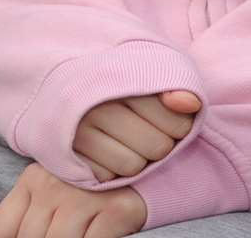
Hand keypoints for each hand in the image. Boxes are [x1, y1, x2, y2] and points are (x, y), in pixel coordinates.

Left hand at [0, 164, 145, 237]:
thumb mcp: (45, 191)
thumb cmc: (86, 186)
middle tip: (62, 233)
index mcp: (32, 180)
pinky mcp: (115, 211)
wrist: (142, 169)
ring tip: (77, 234)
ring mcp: (85, 198)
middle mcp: (54, 186)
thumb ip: (11, 211)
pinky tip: (95, 236)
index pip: (4, 230)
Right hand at [72, 90, 200, 180]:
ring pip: (134, 166)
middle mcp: (98, 105)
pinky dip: (111, 169)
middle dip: (158, 144)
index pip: (177, 123)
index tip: (167, 118)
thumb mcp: (145, 71)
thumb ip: (174, 84)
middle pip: (158, 148)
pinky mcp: (68, 155)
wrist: (60, 86)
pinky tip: (105, 152)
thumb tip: (190, 104)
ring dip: (136, 159)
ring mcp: (80, 132)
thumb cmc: (115, 82)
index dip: (180, 126)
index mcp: (122, 79)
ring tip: (126, 142)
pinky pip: (108, 177)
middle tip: (145, 131)